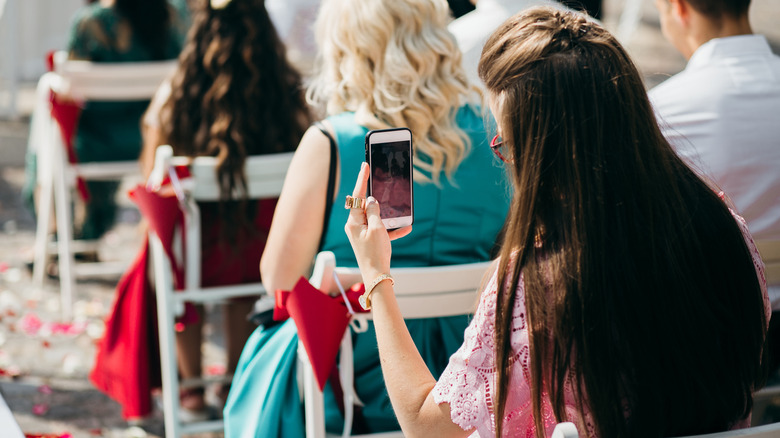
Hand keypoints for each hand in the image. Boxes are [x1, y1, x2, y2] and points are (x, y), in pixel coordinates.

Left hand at [345, 163, 411, 284]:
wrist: (377, 278)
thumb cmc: (375, 253)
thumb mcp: (376, 228)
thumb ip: (374, 211)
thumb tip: (371, 200)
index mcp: (353, 222)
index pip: (357, 196)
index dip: (362, 179)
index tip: (364, 165)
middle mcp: (355, 226)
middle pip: (365, 205)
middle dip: (375, 197)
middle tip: (379, 181)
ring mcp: (362, 233)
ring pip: (375, 217)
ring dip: (387, 214)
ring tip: (397, 209)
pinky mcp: (370, 240)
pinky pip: (381, 230)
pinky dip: (392, 229)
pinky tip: (406, 228)